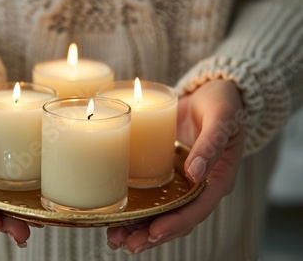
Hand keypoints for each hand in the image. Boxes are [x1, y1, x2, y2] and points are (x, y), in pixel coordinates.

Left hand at [106, 80, 245, 253]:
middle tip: (126, 245)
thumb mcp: (222, 117)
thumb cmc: (222, 103)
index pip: (197, 209)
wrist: (209, 93)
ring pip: (162, 212)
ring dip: (139, 227)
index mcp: (218, 178)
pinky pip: (151, 196)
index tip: (153, 232)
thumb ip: (211, 143)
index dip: (176, 223)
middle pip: (177, 218)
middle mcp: (199, 186)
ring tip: (115, 238)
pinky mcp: (166, 174)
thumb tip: (195, 173)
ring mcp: (181, 182)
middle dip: (151, 234)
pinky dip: (135, 208)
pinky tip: (116, 216)